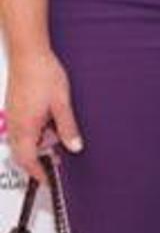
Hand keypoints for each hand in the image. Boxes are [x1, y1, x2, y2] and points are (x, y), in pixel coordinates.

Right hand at [6, 51, 83, 181]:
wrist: (28, 52)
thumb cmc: (43, 73)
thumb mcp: (62, 103)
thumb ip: (68, 127)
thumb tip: (74, 146)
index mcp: (25, 128)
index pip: (28, 161)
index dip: (38, 173)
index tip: (49, 180)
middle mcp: (14, 125)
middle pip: (22, 154)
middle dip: (38, 159)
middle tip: (56, 158)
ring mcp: (12, 115)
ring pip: (20, 141)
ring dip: (36, 143)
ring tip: (55, 131)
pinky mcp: (13, 107)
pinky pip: (20, 129)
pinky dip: (32, 132)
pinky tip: (46, 119)